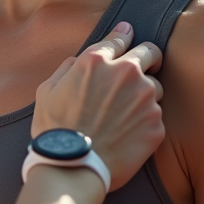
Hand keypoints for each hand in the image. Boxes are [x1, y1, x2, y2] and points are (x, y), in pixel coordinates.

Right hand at [32, 22, 164, 191]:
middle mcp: (126, 73)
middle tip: (146, 67)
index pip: (120, 38)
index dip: (124, 35)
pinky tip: (128, 135)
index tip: (128, 34)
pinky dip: (145, 122)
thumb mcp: (47, 91)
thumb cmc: (55, 131)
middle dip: (149, 57)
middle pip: (151, 52)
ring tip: (126, 115)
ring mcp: (145, 98)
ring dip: (145, 95)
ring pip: (156, 87)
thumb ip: (67, 69)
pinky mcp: (156, 124)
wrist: (73, 169)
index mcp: (97, 61)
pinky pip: (156, 116)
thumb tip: (78, 61)